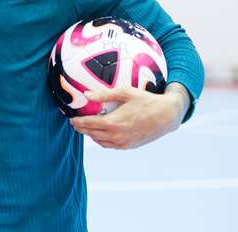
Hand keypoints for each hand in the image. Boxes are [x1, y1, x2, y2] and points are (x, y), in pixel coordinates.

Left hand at [70, 85, 188, 149]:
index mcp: (113, 123)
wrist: (167, 116)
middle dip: (81, 129)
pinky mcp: (129, 146)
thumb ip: (104, 94)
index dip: (77, 122)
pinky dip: (102, 140)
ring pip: (100, 142)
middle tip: (75, 123)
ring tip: (86, 127)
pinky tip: (101, 133)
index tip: (70, 118)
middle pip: (92, 134)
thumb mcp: (126, 92)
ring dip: (91, 135)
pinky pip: (110, 145)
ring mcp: (123, 143)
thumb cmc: (146, 101)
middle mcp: (117, 136)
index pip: (88, 125)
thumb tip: (87, 94)